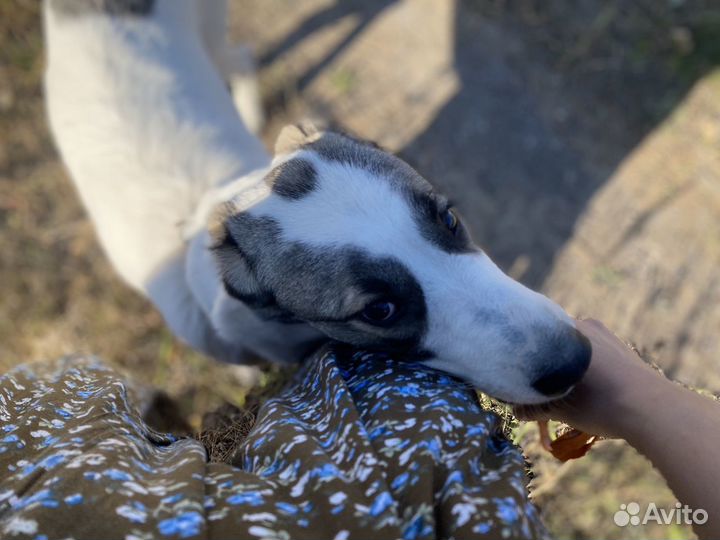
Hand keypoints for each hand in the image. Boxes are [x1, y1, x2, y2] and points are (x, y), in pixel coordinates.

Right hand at [514, 318, 668, 438]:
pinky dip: (587, 368)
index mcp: (566, 331)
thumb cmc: (601, 404)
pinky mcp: (623, 349)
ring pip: (576, 348)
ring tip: (563, 391)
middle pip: (555, 342)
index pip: (533, 336)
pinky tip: (588, 389)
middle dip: (546, 362)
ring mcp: (607, 336)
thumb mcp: (561, 409)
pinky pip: (594, 354)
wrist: (654, 410)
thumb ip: (534, 407)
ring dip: (567, 366)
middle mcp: (585, 326)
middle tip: (538, 385)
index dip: (523, 355)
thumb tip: (516, 412)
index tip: (517, 372)